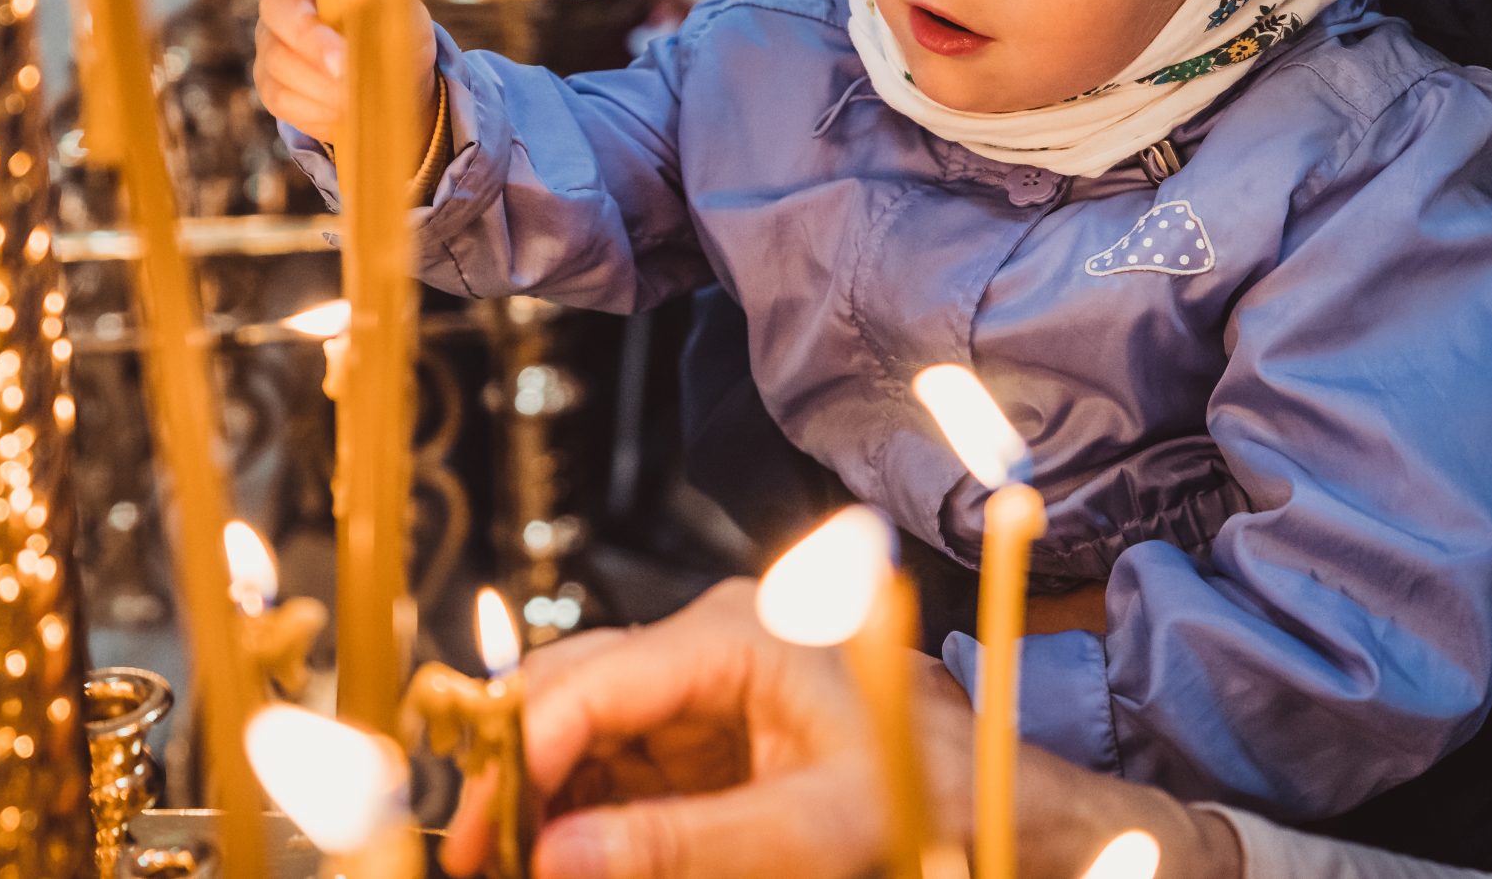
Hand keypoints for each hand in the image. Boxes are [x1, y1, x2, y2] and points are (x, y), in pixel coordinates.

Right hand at [250, 0, 435, 146]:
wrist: (394, 89)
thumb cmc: (397, 38)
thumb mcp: (403, 13)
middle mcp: (285, 2)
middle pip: (276, 8)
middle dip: (311, 39)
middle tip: (343, 65)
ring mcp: (271, 43)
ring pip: (279, 59)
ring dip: (322, 82)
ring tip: (357, 95)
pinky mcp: (270, 84)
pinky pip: (281, 97)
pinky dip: (316, 108)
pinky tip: (342, 110)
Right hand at [443, 580, 1247, 878]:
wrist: (1016, 813)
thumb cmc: (937, 800)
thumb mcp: (814, 836)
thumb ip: (685, 847)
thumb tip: (556, 860)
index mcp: (737, 635)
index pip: (588, 682)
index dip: (520, 761)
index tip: (476, 843)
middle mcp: (713, 641)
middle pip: (573, 693)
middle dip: (518, 778)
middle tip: (474, 860)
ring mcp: (711, 684)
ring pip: (589, 731)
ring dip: (548, 801)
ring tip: (511, 867)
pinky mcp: (717, 731)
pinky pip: (626, 764)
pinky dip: (591, 815)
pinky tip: (570, 860)